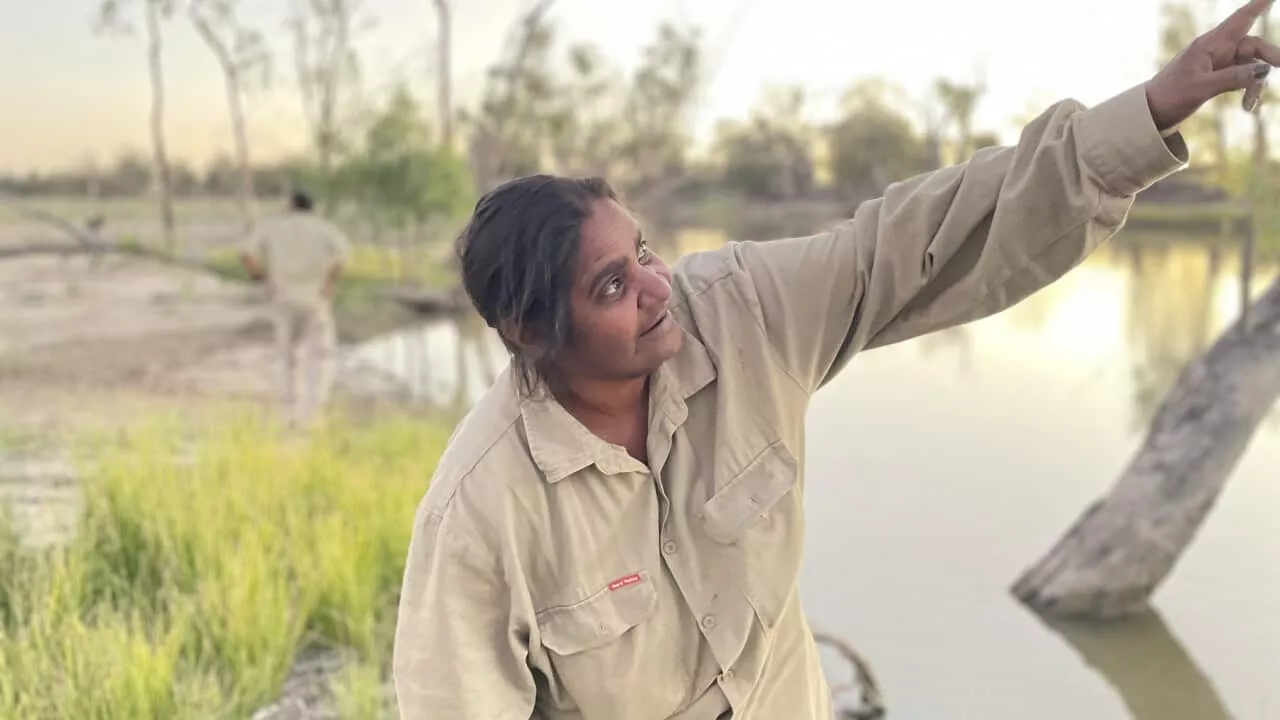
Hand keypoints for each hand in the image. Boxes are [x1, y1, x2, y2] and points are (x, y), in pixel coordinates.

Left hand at [1146, 0, 1279, 131]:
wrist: (1150, 114)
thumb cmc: (1169, 96)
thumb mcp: (1201, 88)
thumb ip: (1232, 78)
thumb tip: (1263, 71)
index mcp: (1209, 45)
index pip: (1241, 18)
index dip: (1260, 4)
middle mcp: (1215, 50)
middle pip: (1252, 45)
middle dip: (1269, 56)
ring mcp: (1217, 63)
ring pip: (1250, 64)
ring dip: (1255, 83)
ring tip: (1249, 106)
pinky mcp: (1216, 77)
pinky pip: (1242, 77)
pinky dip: (1248, 89)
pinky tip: (1248, 106)